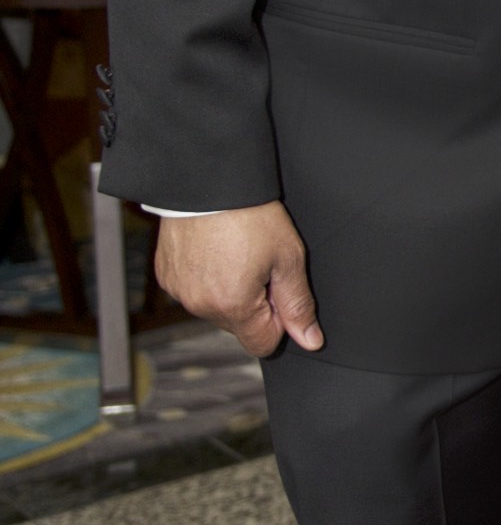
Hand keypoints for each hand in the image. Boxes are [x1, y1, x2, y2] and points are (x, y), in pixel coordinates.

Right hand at [154, 203, 322, 358]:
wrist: (209, 180)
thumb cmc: (250, 214)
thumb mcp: (287, 258)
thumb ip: (298, 304)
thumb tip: (309, 340)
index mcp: (232, 306)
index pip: (262, 344)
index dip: (278, 320)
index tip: (278, 289)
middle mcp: (200, 305)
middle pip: (239, 326)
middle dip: (254, 303)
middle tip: (259, 263)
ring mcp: (179, 292)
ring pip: (216, 308)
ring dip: (230, 291)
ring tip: (235, 252)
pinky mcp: (166, 276)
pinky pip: (195, 291)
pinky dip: (207, 278)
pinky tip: (216, 250)